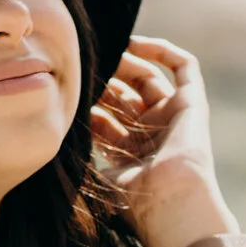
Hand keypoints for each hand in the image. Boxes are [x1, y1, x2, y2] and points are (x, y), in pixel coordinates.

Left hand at [87, 36, 230, 246]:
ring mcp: (173, 118)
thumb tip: (51, 135)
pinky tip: (133, 42)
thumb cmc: (134, 200)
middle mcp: (152, 134)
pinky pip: (184, 67)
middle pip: (125, 95)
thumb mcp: (99, 173)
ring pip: (148, 78)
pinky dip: (162, 50)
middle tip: (84, 66)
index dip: (87, 101)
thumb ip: (82, 153)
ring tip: (103, 52)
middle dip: (104, 79)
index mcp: (130, 153)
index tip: (67, 87)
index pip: (105, 117)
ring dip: (124, 63)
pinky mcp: (193, 104)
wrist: (171, 204)